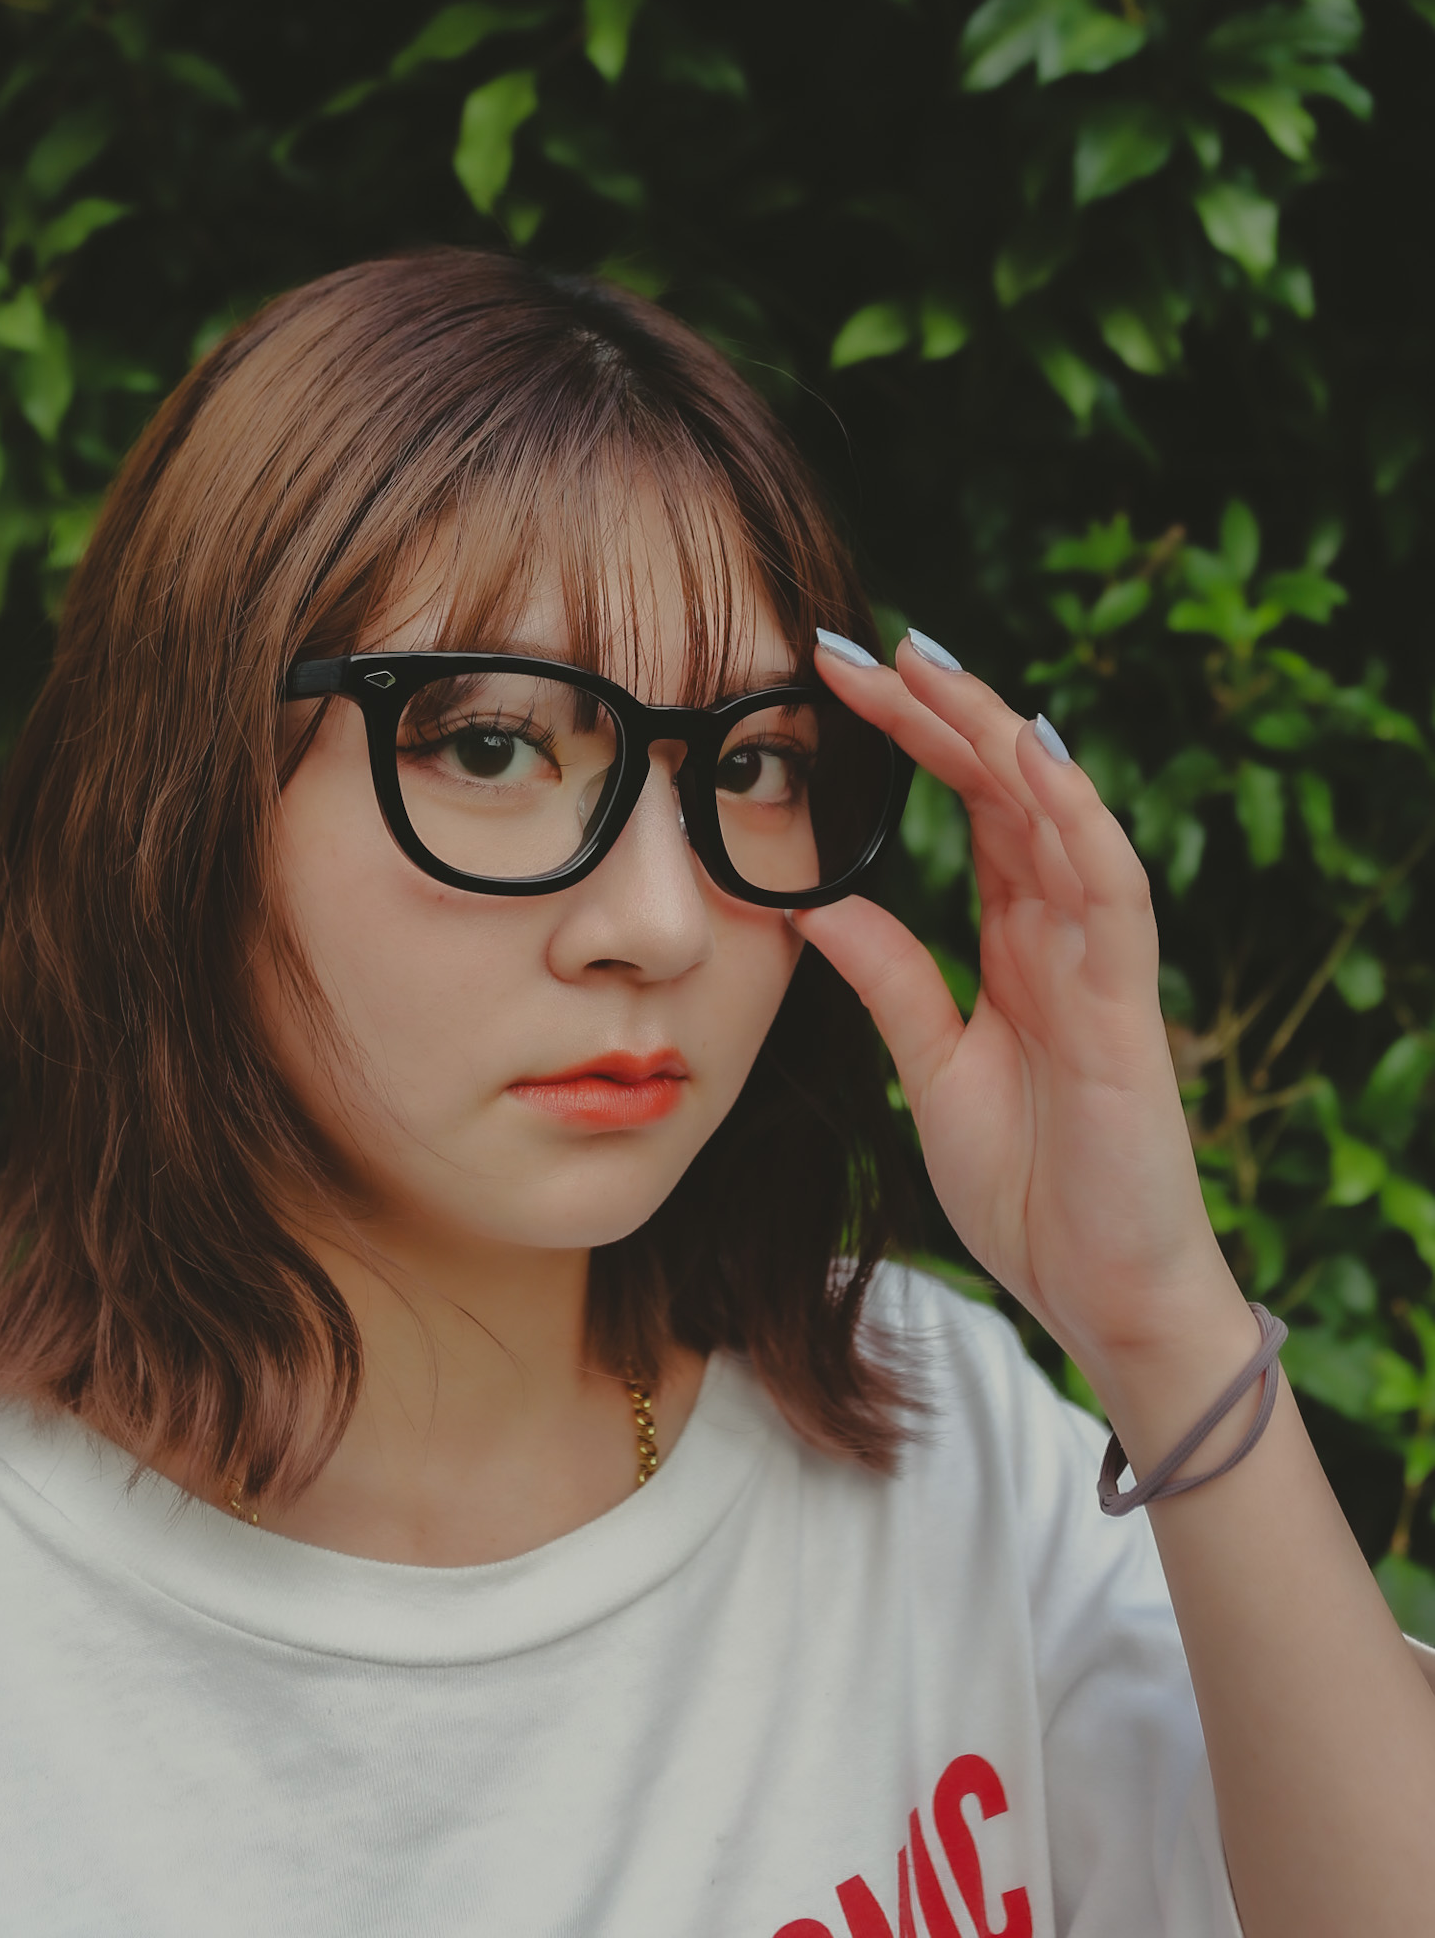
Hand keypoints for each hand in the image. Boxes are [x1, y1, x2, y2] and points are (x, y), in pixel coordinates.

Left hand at [797, 634, 1257, 1400]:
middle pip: (1007, 790)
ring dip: (997, 735)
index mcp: (1019, 944)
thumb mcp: (933, 1068)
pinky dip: (1074, 817)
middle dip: (941, 711)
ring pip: (1058, 816)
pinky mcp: (1125, 1009)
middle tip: (862, 645)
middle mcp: (1064, 933)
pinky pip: (1108, 891)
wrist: (1098, 1292)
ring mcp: (1100, 963)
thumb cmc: (1030, 1185)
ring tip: (932, 666)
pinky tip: (1028, 755)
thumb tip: (811, 902)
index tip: (836, 681)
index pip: (971, 811)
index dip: (916, 740)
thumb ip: (889, 980)